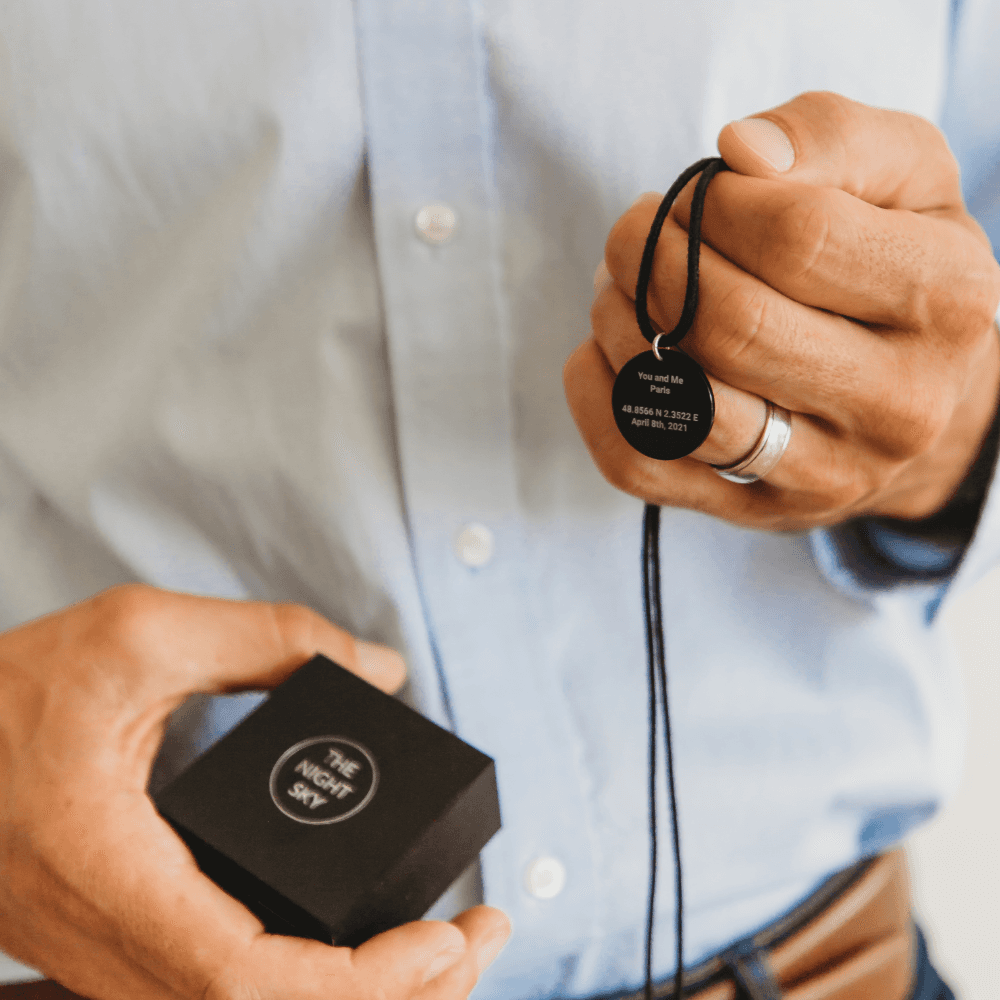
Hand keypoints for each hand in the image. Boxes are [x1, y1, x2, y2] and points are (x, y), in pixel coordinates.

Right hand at [0, 584, 509, 998]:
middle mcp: (109, 945)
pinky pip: (224, 996)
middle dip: (395, 998)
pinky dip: (311, 987)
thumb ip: (267, 638)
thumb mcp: (138, 632)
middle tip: (479, 939)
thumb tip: (379, 667)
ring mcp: (110, 960)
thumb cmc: (7, 689)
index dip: (362, 983)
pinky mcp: (122, 945)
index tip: (444, 938)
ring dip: (361, 997)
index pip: (248, 984)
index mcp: (113, 878)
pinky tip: (362, 951)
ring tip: (445, 948)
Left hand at [564, 91, 999, 529]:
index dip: (718, 203)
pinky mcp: (754, 512)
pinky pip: (639, 462)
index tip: (700, 192)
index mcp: (946, 303)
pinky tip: (609, 350)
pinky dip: (597, 396)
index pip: (797, 239)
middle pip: (731, 325)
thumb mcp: (903, 177)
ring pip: (682, 405)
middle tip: (636, 230)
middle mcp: (896, 407)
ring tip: (621, 285)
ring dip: (619, 325)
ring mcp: (823, 475)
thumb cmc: (897, 271)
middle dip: (652, 260)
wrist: (917, 404)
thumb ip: (830, 137)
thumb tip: (740, 152)